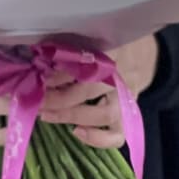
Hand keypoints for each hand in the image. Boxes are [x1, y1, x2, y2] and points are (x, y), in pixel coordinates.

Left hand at [38, 35, 158, 148]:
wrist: (143, 53)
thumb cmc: (112, 45)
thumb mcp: (96, 39)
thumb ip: (74, 50)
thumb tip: (41, 60)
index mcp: (112, 52)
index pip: (84, 64)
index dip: (58, 73)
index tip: (37, 77)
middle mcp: (122, 77)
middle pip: (89, 89)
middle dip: (58, 98)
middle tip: (35, 100)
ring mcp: (127, 100)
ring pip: (103, 114)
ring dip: (71, 116)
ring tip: (47, 116)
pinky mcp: (130, 117)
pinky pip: (117, 136)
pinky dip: (97, 139)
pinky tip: (76, 132)